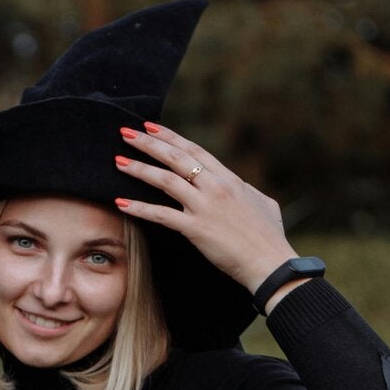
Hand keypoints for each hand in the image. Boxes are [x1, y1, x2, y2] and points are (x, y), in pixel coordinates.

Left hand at [111, 122, 300, 301]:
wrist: (271, 263)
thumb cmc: (270, 237)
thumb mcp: (263, 203)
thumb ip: (246, 191)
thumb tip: (239, 186)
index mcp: (230, 179)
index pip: (195, 151)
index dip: (171, 137)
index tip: (151, 127)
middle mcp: (216, 187)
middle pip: (176, 158)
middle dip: (149, 143)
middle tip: (126, 134)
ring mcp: (205, 207)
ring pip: (165, 180)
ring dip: (139, 169)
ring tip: (118, 162)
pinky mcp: (196, 229)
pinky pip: (161, 215)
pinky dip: (140, 208)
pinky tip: (121, 203)